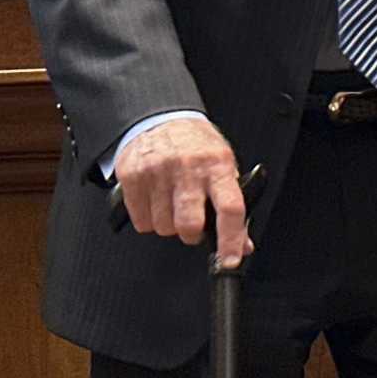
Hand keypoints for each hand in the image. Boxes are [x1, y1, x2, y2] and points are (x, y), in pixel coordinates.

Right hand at [112, 118, 253, 265]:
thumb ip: (233, 204)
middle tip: (193, 224)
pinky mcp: (133, 176)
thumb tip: (243, 245)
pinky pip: (141, 221)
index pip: (230, 208)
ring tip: (173, 204)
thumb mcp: (223, 165)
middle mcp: (188, 168)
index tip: (231, 260)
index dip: (231, 240)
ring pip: (163, 227)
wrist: (161, 117)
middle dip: (192, 234)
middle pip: (189, 224)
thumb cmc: (196, 145)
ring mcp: (158, 171)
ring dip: (169, 225)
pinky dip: (149, 220)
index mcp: (217, 165)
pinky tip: (156, 200)